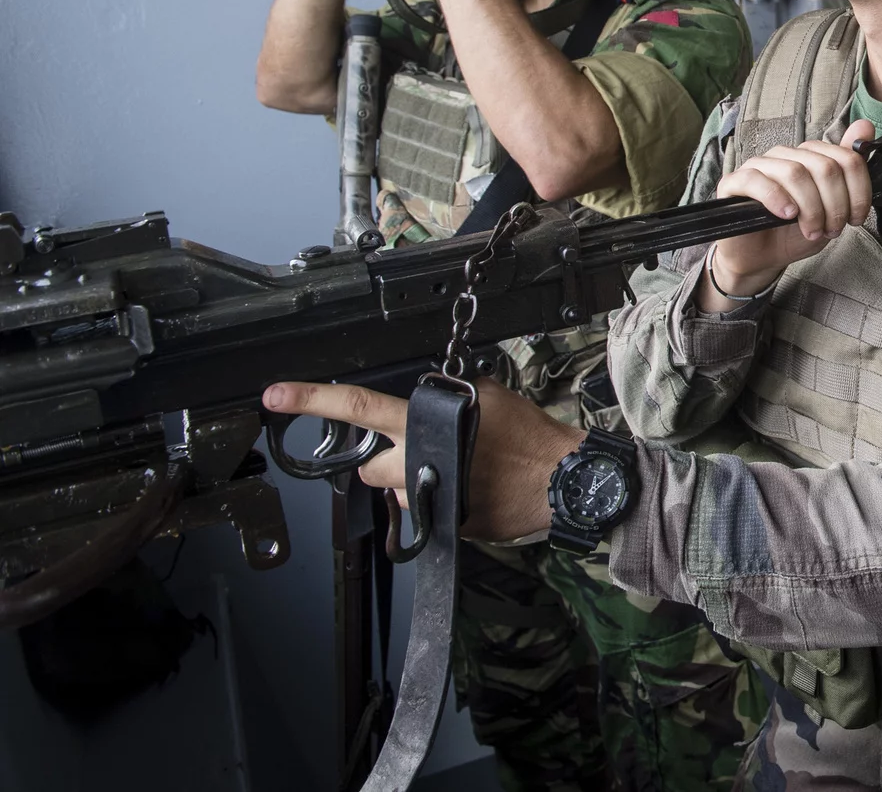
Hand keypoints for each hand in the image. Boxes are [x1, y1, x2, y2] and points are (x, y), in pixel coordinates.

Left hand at [262, 377, 582, 541]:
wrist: (561, 481)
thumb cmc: (529, 437)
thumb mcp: (486, 396)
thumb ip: (447, 395)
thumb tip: (426, 396)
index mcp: (424, 425)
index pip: (357, 407)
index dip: (312, 400)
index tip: (277, 396)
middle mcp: (418, 463)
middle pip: (367, 468)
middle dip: (383, 462)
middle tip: (418, 452)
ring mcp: (429, 498)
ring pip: (397, 493)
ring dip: (414, 484)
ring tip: (457, 472)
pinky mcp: (443, 527)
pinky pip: (425, 513)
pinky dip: (440, 501)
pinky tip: (470, 489)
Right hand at [700, 119, 875, 308]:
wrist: (761, 258)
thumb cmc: (794, 232)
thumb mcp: (832, 207)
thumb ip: (848, 169)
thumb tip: (865, 127)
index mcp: (809, 157)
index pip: (845, 158)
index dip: (857, 191)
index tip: (855, 218)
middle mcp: (785, 156)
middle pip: (824, 167)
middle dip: (835, 205)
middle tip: (831, 229)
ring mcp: (759, 166)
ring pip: (794, 173)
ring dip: (811, 208)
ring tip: (811, 229)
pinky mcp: (734, 182)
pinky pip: (756, 180)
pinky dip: (777, 199)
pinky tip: (786, 215)